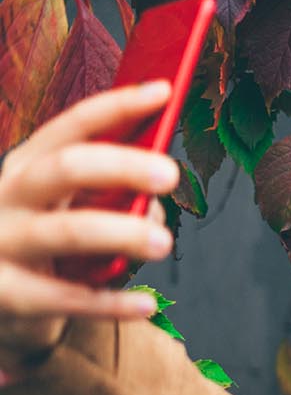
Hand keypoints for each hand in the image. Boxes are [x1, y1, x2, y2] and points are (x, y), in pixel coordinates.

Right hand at [0, 81, 179, 374]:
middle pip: (66, 167)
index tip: (163, 91)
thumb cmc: (45, 245)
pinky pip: (63, 297)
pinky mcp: (4, 293)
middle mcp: (6, 196)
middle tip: (170, 174)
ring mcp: (1, 243)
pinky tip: (147, 303)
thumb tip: (153, 203)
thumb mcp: (67, 210)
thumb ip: (109, 199)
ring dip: (121, 233)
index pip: (72, 127)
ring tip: (164, 242)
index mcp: (26, 167)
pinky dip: (109, 302)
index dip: (117, 106)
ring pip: (66, 231)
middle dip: (121, 165)